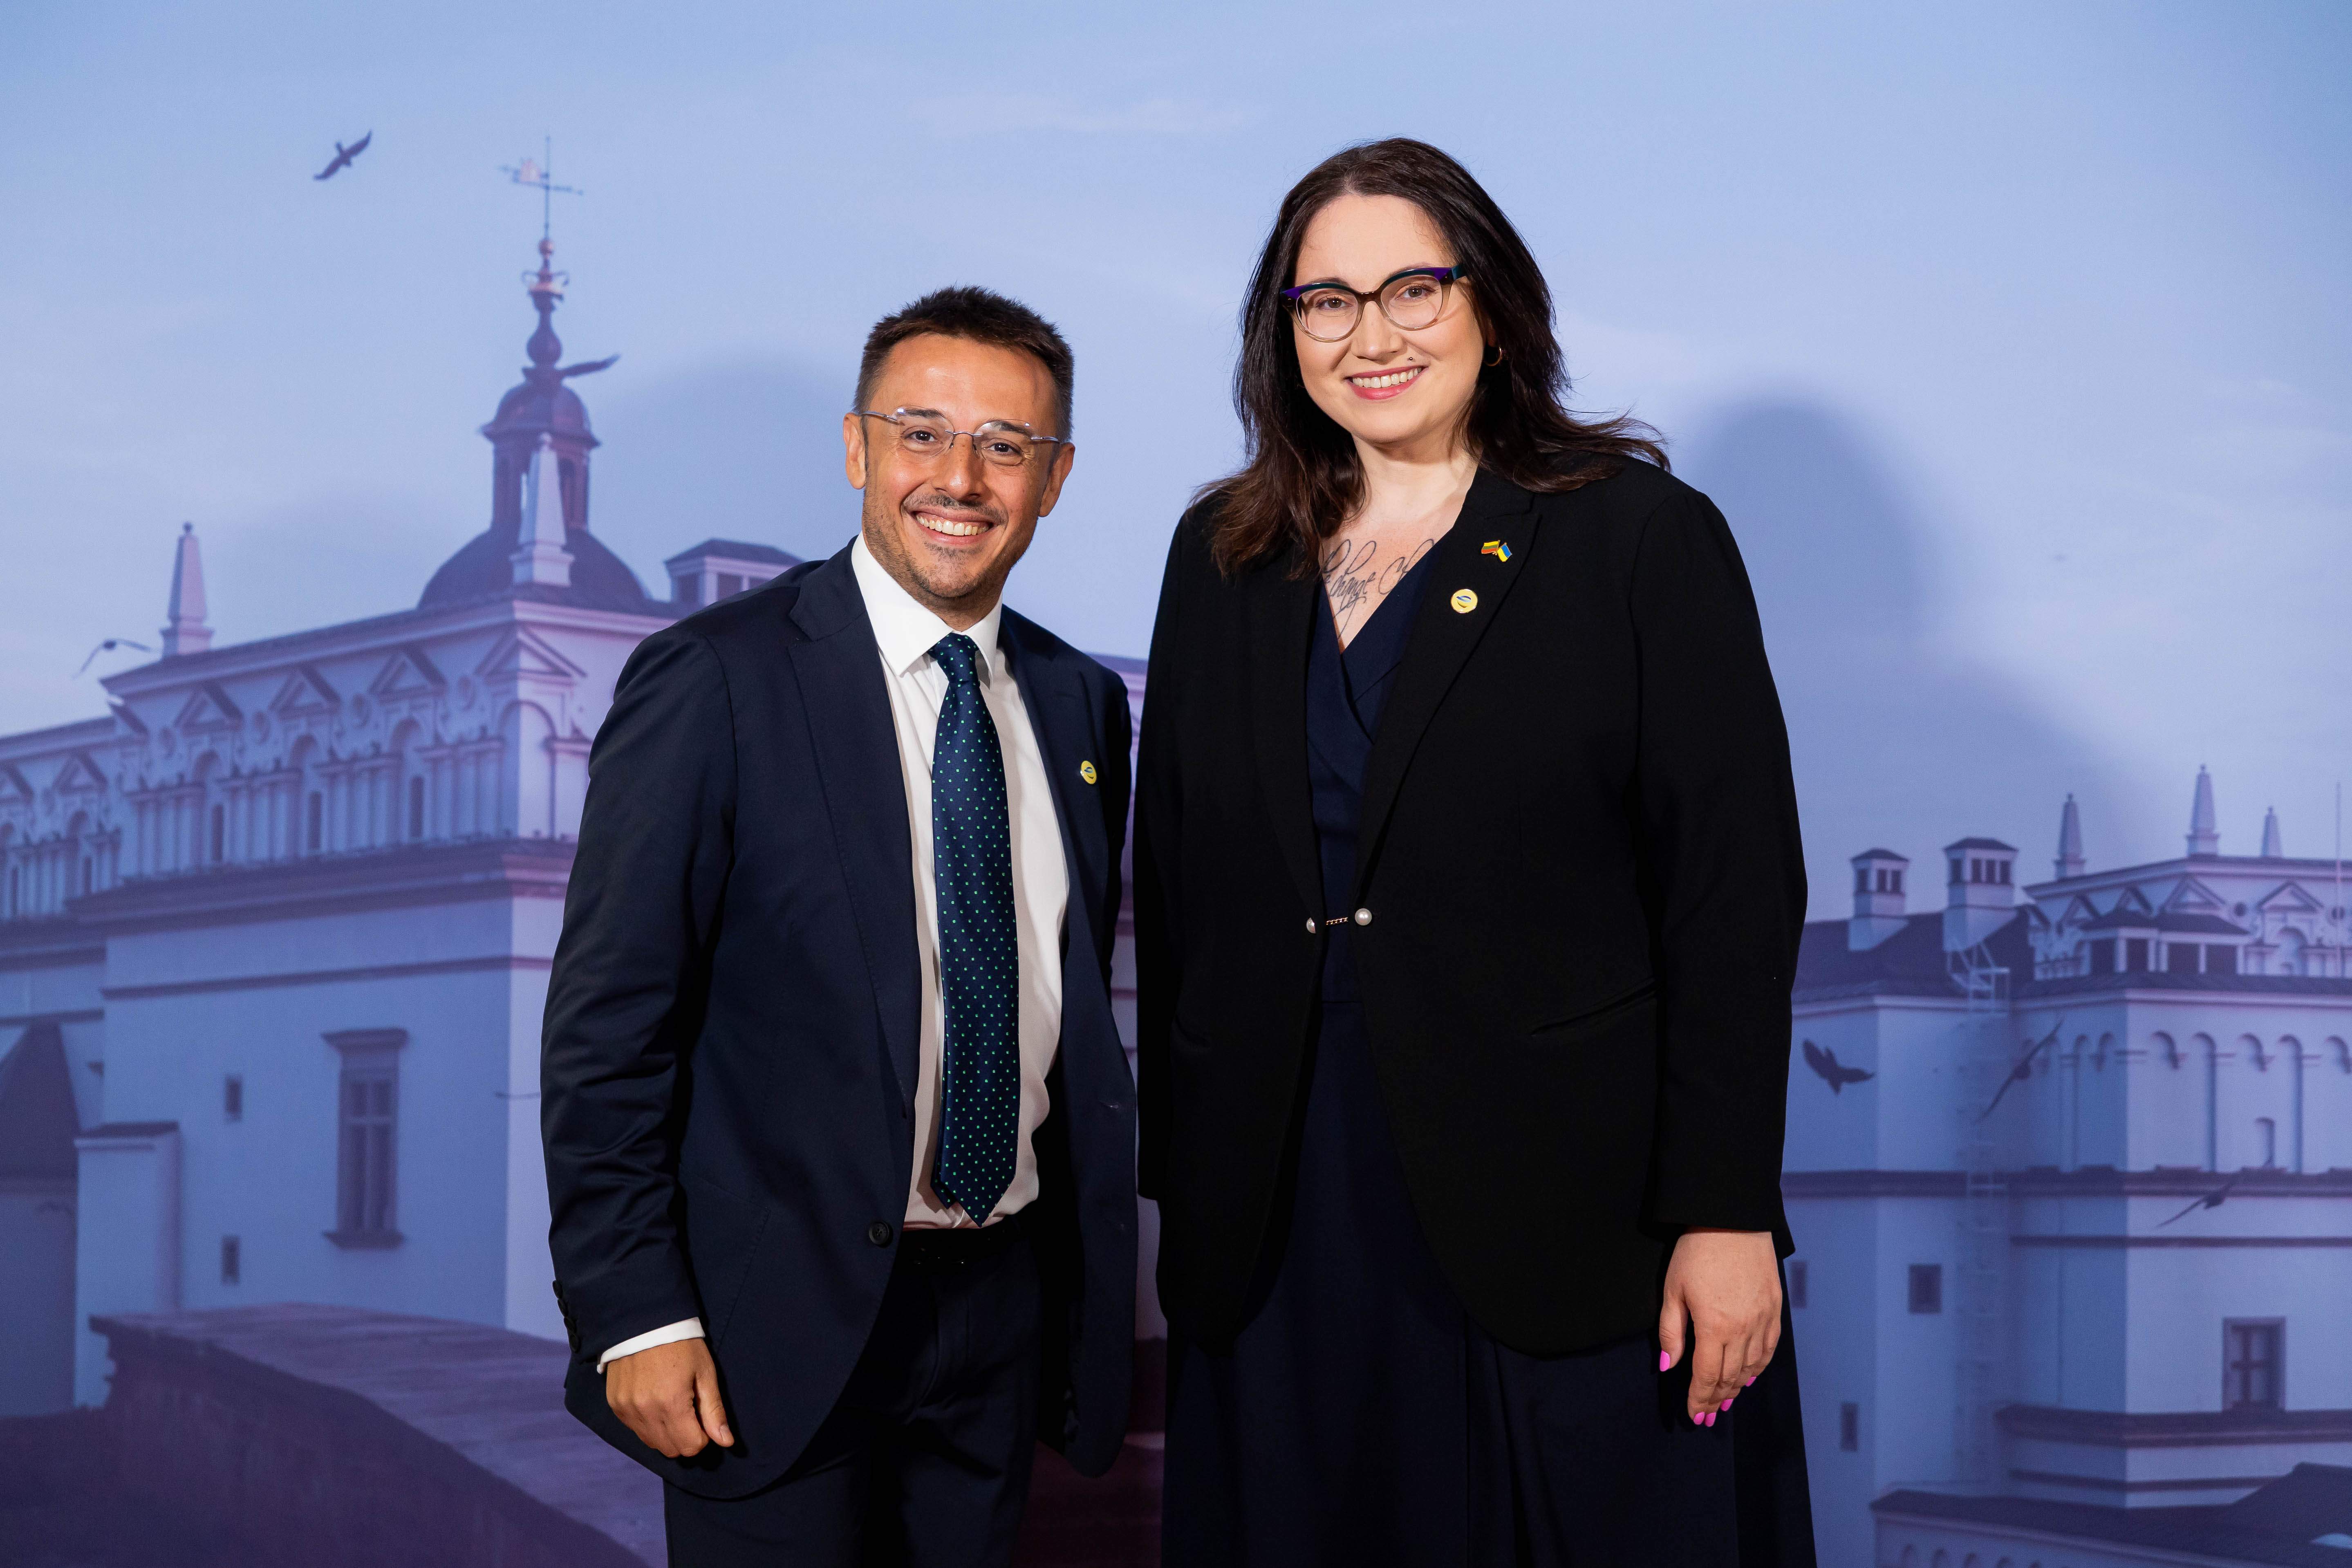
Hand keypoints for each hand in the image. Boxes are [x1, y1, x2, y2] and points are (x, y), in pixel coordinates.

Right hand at [605, 1337, 734, 1456]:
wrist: (644, 1321)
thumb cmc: (681, 1345)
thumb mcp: (704, 1373)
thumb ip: (714, 1411)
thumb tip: (726, 1442)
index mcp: (671, 1404)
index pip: (690, 1447)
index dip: (702, 1437)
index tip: (703, 1417)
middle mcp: (645, 1412)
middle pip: (670, 1449)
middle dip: (685, 1437)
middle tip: (689, 1412)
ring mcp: (626, 1410)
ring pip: (652, 1443)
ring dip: (666, 1433)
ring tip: (671, 1405)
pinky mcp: (615, 1406)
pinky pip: (635, 1429)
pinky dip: (648, 1423)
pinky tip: (653, 1401)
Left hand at [1657, 1228, 1780, 1425]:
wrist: (1733, 1219)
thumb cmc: (1696, 1252)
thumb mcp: (1673, 1290)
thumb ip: (1672, 1332)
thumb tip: (1668, 1368)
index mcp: (1715, 1327)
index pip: (1707, 1377)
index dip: (1699, 1399)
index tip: (1694, 1416)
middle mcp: (1744, 1330)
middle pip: (1730, 1377)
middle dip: (1716, 1400)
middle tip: (1707, 1416)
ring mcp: (1764, 1320)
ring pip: (1751, 1368)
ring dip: (1736, 1388)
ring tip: (1724, 1401)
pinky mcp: (1776, 1309)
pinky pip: (1769, 1349)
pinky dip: (1758, 1368)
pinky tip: (1748, 1376)